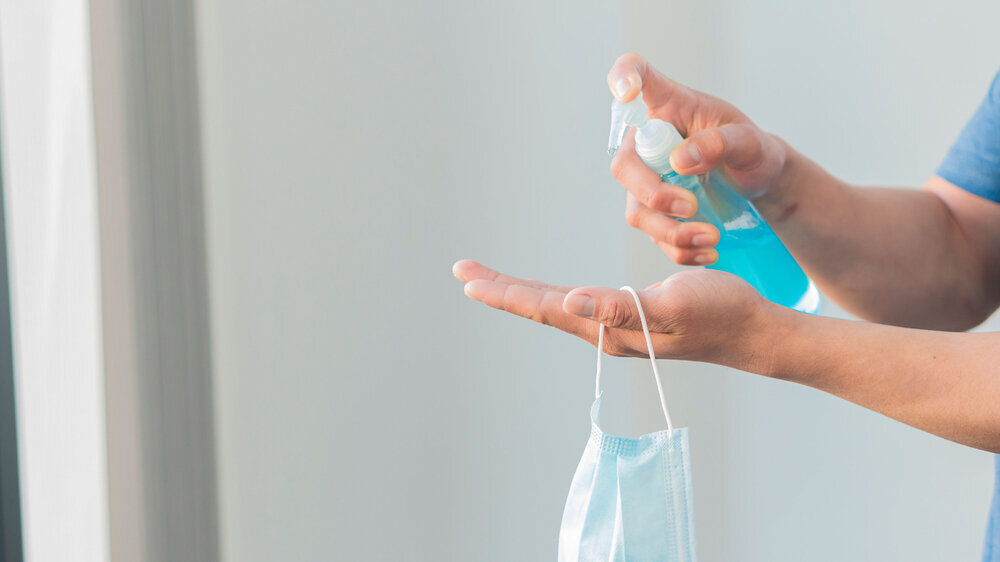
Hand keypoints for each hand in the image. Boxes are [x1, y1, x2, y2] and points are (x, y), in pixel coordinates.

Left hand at [453, 259, 776, 369]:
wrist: (755, 333)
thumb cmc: (722, 313)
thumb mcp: (672, 304)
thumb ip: (619, 306)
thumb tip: (569, 301)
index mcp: (608, 328)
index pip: (544, 307)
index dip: (504, 293)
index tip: (467, 278)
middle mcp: (605, 332)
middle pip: (541, 307)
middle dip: (501, 290)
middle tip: (464, 272)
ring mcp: (616, 329)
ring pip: (557, 307)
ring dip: (521, 293)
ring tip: (491, 280)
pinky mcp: (630, 320)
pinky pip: (579, 305)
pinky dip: (551, 295)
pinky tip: (547, 292)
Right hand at [607, 53, 789, 265]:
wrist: (760, 188)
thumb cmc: (752, 151)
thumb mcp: (750, 142)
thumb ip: (719, 144)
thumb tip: (679, 162)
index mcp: (669, 107)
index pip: (634, 75)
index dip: (622, 77)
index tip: (627, 91)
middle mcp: (649, 143)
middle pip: (623, 165)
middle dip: (652, 193)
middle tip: (691, 207)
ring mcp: (647, 180)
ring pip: (636, 210)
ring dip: (670, 230)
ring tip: (711, 239)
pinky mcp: (655, 213)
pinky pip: (654, 237)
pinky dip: (679, 249)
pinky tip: (708, 251)